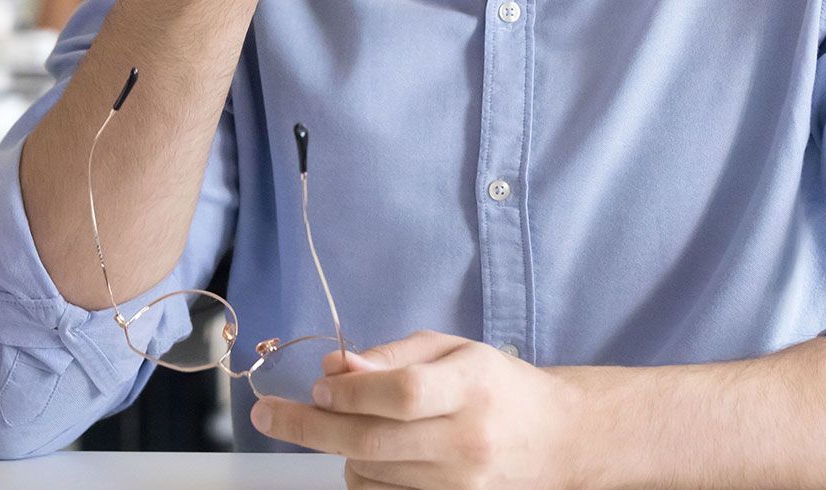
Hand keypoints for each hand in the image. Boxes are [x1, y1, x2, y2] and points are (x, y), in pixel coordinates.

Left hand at [249, 331, 581, 489]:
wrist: (557, 441)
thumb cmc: (498, 385)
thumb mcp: (454, 350)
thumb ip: (393, 356)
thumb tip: (334, 367)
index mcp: (472, 385)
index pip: (403, 393)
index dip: (352, 391)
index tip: (318, 386)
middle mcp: (467, 439)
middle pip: (373, 441)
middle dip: (309, 427)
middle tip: (267, 415)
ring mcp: (461, 484)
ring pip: (369, 473)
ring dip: (341, 449)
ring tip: (351, 425)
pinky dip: (363, 476)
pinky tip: (371, 455)